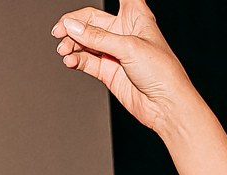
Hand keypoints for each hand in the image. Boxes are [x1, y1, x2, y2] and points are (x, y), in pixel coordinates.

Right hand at [53, 1, 194, 135]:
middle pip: (91, 20)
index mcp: (136, 17)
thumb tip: (72, 27)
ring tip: (63, 49)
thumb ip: (98, 37)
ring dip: (72, 43)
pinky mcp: (108, 71)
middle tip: (60, 31)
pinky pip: (86, 61)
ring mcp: (115, 52)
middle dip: (74, 25)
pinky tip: (70, 60)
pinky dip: (76, 60)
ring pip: (86, 41)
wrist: (165, 105)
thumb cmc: (162, 72)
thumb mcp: (129, 47)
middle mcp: (124, 32)